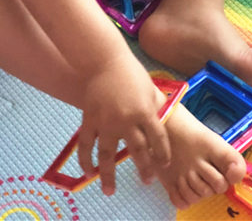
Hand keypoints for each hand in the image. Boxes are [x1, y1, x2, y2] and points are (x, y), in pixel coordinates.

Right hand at [77, 52, 170, 194]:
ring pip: (108, 155)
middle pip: (137, 151)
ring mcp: (106, 122)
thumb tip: (166, 122)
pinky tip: (88, 172)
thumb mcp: (149, 88)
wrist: (104, 60)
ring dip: (109, 176)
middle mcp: (127, 120)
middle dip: (143, 168)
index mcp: (145, 111)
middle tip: (146, 181)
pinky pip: (86, 145)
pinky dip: (85, 160)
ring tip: (110, 191)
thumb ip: (156, 108)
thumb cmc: (131, 72)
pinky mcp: (90, 120)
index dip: (162, 154)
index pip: (158, 140)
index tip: (164, 164)